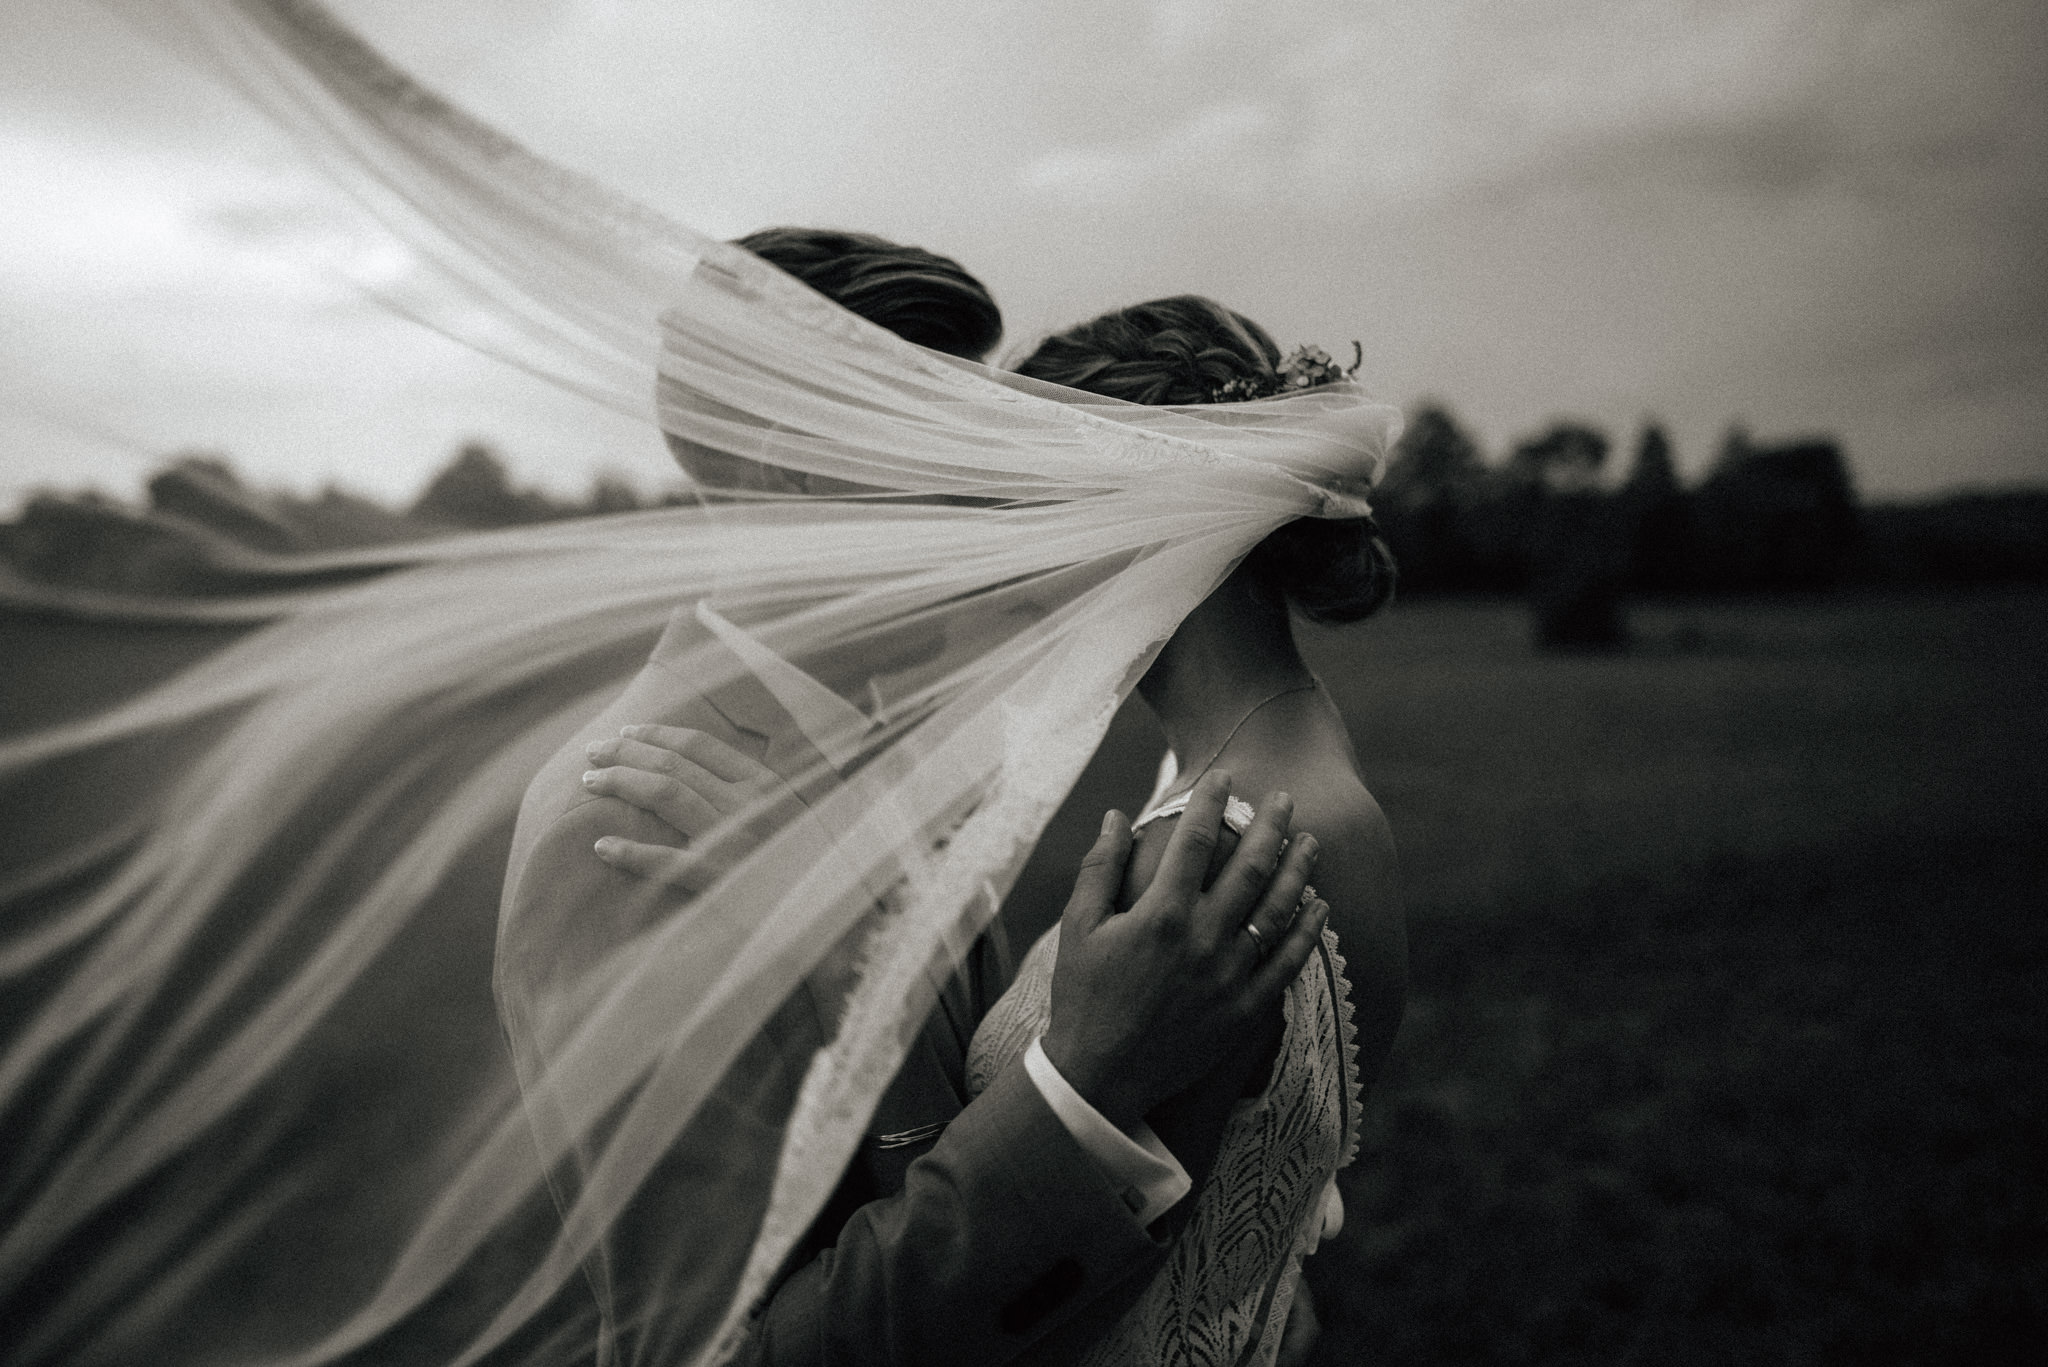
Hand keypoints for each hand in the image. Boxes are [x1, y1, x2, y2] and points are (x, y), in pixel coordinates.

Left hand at [578, 724, 802, 891]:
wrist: (830, 906)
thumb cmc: (809, 860)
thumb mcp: (791, 812)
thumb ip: (755, 791)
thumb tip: (705, 771)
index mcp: (763, 783)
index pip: (699, 746)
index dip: (657, 734)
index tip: (627, 731)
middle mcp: (746, 804)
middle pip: (673, 765)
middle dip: (626, 753)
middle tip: (594, 751)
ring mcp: (733, 840)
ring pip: (665, 795)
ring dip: (621, 784)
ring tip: (590, 782)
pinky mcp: (721, 880)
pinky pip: (667, 861)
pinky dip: (632, 853)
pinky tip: (602, 847)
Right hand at [1040, 770, 1326, 1131]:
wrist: (1101, 1077)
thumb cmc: (1082, 996)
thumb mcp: (1078, 927)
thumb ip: (1100, 867)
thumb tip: (1116, 815)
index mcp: (1161, 915)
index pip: (1194, 840)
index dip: (1211, 801)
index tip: (1224, 774)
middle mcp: (1202, 941)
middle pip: (1249, 868)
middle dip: (1270, 825)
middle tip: (1285, 796)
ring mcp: (1229, 977)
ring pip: (1277, 911)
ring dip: (1298, 870)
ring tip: (1310, 840)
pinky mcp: (1245, 1011)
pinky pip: (1287, 964)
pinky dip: (1307, 932)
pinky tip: (1318, 905)